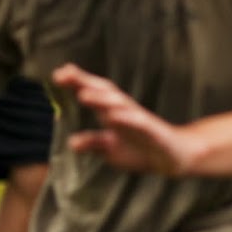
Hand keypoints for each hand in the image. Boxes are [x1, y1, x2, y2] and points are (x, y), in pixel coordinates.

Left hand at [53, 63, 197, 175]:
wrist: (174, 157)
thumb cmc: (140, 148)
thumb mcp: (111, 149)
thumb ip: (92, 142)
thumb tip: (71, 142)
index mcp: (113, 112)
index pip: (94, 92)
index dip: (77, 82)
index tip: (57, 75)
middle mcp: (125, 110)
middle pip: (104, 91)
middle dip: (84, 81)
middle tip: (63, 75)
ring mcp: (140, 120)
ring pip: (120, 105)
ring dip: (101, 99)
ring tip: (83, 95)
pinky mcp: (154, 131)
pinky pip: (139, 123)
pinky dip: (126, 119)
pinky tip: (113, 117)